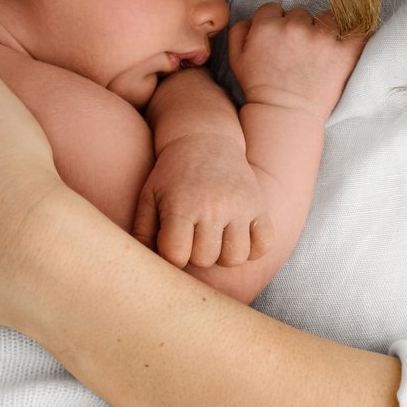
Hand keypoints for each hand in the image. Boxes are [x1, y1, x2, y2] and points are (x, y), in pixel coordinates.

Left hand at [132, 131, 275, 268]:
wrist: (205, 140)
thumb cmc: (172, 174)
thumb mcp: (149, 196)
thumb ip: (142, 232)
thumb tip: (145, 267)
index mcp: (182, 204)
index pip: (176, 255)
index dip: (172, 255)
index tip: (172, 243)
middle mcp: (213, 206)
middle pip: (205, 259)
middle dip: (195, 254)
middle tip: (192, 236)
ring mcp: (240, 206)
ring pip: (235, 258)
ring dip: (223, 255)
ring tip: (214, 238)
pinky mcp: (259, 205)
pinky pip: (264, 244)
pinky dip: (253, 248)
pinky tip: (237, 236)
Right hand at [228, 4, 365, 119]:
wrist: (285, 116)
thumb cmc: (259, 89)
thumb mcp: (235, 59)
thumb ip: (239, 30)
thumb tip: (254, 18)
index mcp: (267, 26)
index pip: (273, 8)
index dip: (275, 23)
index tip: (279, 39)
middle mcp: (294, 27)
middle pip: (300, 12)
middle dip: (299, 27)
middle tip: (298, 50)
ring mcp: (321, 38)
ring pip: (326, 18)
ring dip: (324, 31)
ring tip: (320, 53)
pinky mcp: (343, 51)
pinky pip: (356, 30)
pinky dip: (352, 36)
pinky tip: (346, 45)